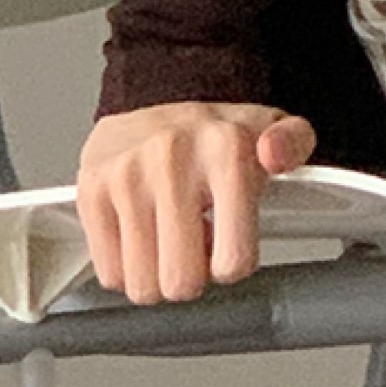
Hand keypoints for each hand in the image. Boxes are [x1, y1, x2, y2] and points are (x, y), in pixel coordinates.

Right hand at [76, 102, 317, 305]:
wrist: (154, 101)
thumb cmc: (215, 135)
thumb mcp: (274, 131)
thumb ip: (295, 143)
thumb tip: (274, 154)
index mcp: (225, 150)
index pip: (232, 260)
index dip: (232, 265)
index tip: (231, 248)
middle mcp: (170, 160)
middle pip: (181, 282)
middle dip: (193, 276)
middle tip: (197, 245)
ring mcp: (125, 176)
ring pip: (141, 285)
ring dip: (159, 274)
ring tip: (170, 237)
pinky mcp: (90, 191)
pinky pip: (109, 272)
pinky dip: (127, 265)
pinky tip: (143, 233)